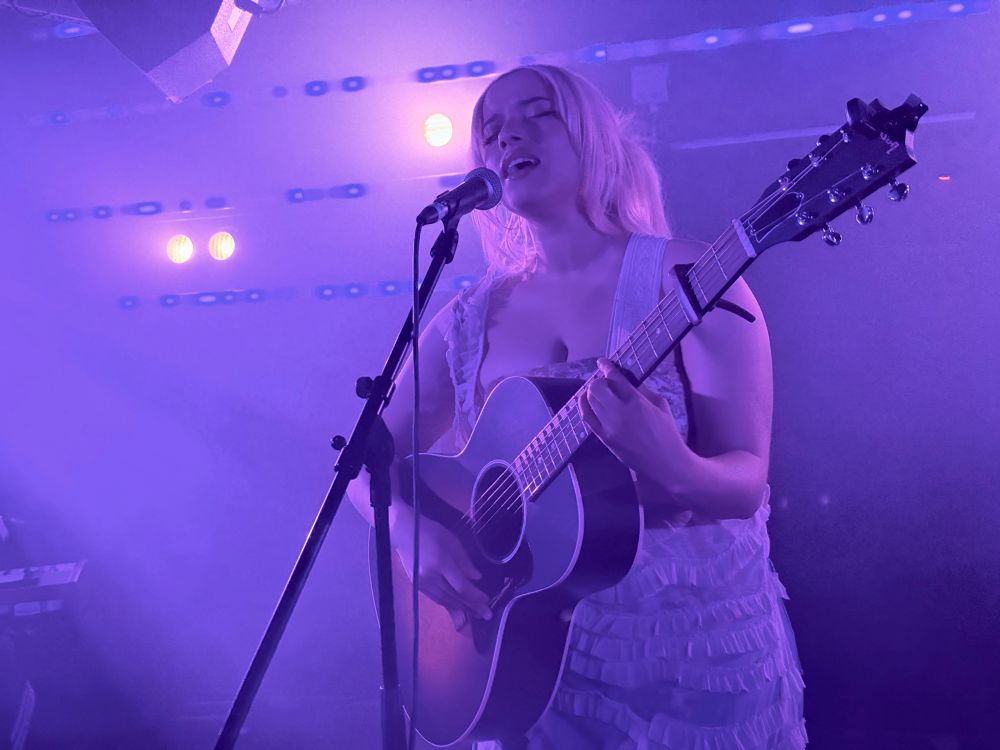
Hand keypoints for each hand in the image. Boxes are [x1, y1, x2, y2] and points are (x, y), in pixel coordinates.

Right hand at [390, 503, 492, 628]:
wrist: (404, 532)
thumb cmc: (430, 531)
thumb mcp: (452, 541)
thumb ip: (464, 560)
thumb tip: (477, 577)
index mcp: (440, 562)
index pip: (461, 586)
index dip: (475, 595)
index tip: (487, 599)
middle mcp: (430, 576)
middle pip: (453, 597)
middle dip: (471, 607)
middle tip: (486, 615)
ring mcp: (422, 583)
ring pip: (444, 600)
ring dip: (461, 608)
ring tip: (475, 614)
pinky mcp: (417, 585)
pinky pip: (436, 598)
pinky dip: (448, 604)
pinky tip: (458, 607)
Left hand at [578, 358, 686, 475]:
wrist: (665, 463)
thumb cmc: (667, 432)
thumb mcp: (660, 404)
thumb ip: (641, 390)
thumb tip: (625, 379)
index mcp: (636, 402)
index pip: (614, 378)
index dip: (606, 366)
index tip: (602, 362)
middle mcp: (619, 412)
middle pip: (597, 388)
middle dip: (598, 380)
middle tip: (604, 381)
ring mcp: (609, 427)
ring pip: (589, 401)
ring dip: (591, 392)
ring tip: (596, 390)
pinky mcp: (604, 438)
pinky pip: (587, 418)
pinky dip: (584, 406)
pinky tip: (586, 401)